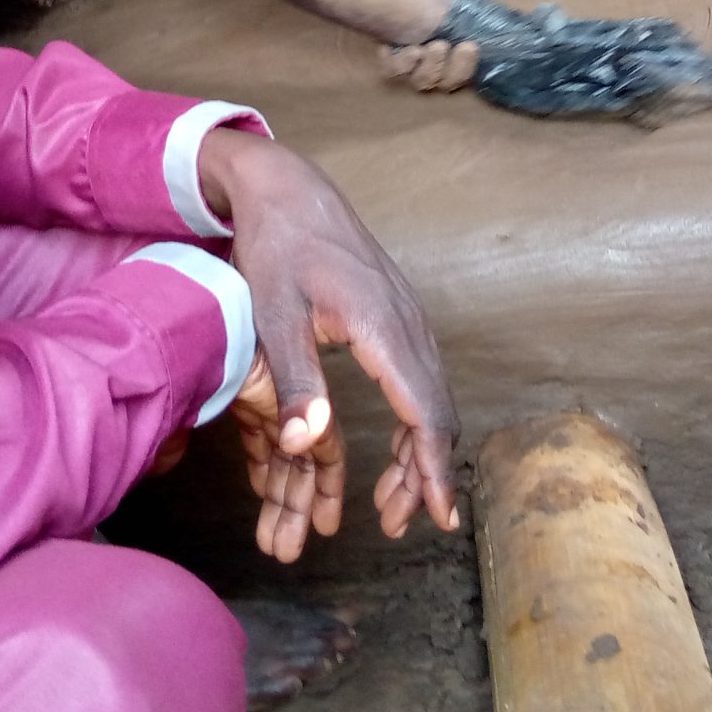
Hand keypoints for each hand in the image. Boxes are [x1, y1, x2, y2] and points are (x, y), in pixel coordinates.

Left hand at [197, 128, 461, 540]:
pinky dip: (417, 420)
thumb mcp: (273, 314)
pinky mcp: (400, 313)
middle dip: (426, 473)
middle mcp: (408, 323)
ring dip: (422, 450)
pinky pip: (422, 377)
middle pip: (437, 412)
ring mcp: (409, 316)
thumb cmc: (275, 248)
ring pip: (433, 396)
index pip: (424, 413)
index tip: (437, 516)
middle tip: (400, 522)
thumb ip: (294, 379)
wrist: (287, 189)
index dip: (434, 470)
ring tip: (396, 499)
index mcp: (382, 327)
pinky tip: (398, 444)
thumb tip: (306, 445)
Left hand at [379, 34, 477, 92]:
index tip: (472, 46)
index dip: (471, 66)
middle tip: (457, 46)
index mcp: (459, 33)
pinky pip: (392, 70)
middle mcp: (436, 48)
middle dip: (456, 71)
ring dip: (431, 69)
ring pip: (422, 81)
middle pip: (448, 81)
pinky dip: (399, 63)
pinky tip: (401, 47)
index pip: (469, 65)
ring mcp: (410, 50)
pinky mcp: (385, 46)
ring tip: (431, 47)